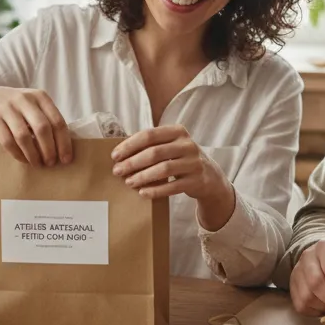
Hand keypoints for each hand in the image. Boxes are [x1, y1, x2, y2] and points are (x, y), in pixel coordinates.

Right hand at [0, 87, 72, 165]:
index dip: (64, 142)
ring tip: (38, 164)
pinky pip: (8, 141)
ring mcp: (7, 108)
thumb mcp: (34, 106)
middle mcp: (24, 100)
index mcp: (40, 96)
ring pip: (24, 136)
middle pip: (42, 128)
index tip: (66, 159)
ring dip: (33, 154)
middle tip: (51, 163)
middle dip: (49, 149)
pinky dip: (18, 154)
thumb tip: (63, 149)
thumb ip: (47, 120)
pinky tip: (24, 160)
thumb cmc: (19, 108)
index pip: (57, 121)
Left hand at [111, 125, 230, 200]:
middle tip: (117, 171)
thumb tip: (120, 152)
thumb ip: (152, 145)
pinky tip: (143, 193)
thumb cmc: (181, 159)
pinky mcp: (196, 180)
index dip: (130, 145)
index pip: (149, 135)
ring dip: (142, 177)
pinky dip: (156, 190)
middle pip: (154, 152)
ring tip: (129, 182)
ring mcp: (194, 163)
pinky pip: (172, 186)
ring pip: (163, 169)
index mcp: (178, 131)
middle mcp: (188, 145)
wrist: (209, 177)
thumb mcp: (172, 146)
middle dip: (132, 162)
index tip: (115, 156)